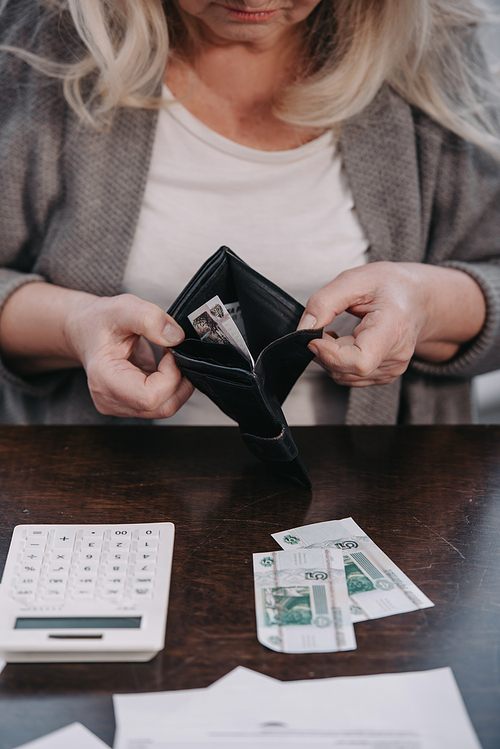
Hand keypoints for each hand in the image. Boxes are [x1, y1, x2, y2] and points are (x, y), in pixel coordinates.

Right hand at [64, 293, 193, 417]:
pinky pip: (161, 403)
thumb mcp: (124, 308)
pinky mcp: (130, 405)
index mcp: (104, 380)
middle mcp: (110, 400)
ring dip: (176, 383)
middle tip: (175, 354)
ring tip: (168, 357)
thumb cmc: (99, 321)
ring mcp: (120, 406)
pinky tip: (164, 366)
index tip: (170, 351)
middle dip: (179, 381)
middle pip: (162, 407)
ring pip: (164, 408)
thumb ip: (150, 319)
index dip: (170, 376)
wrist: (85, 329)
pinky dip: (170, 386)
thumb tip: (176, 337)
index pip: (150, 397)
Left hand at [297, 262, 485, 386]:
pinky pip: (350, 377)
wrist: (416, 298)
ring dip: (329, 356)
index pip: (359, 361)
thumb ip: (324, 302)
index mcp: (393, 330)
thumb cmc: (389, 287)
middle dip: (324, 351)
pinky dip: (338, 362)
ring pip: (343, 376)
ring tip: (336, 332)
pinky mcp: (384, 376)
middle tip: (324, 325)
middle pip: (346, 370)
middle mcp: (396, 356)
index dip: (330, 354)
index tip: (314, 338)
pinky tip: (345, 342)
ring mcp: (391, 370)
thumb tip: (304, 328)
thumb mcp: (354, 280)